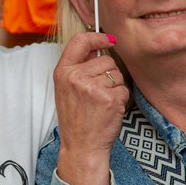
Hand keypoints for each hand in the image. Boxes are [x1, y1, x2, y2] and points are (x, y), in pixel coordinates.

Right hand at [53, 31, 128, 184]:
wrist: (81, 146)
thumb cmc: (76, 119)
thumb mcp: (66, 89)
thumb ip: (78, 67)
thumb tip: (98, 46)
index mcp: (62, 72)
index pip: (80, 41)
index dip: (97, 38)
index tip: (108, 40)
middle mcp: (75, 77)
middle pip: (106, 60)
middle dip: (108, 74)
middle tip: (97, 94)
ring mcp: (92, 87)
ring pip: (117, 74)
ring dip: (115, 87)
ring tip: (102, 103)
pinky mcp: (109, 98)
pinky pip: (123, 88)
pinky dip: (121, 99)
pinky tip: (109, 110)